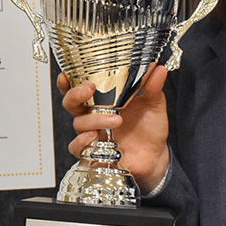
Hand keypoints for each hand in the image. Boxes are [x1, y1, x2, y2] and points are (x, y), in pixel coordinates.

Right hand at [58, 65, 170, 191]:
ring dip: (94, 119)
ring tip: (116, 120)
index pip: (80, 87)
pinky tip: (95, 138)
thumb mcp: (154, 105)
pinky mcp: (94, 151)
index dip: (68, 80)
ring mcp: (93, 134)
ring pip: (79, 124)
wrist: (156, 155)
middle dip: (75, 94)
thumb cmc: (150, 129)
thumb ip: (153, 87)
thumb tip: (158, 69)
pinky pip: (77, 148)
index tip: (67, 73)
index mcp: (104, 100)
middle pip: (71, 103)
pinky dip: (82, 142)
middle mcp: (95, 116)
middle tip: (90, 89)